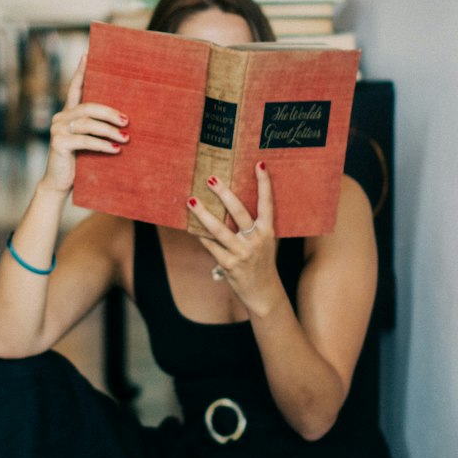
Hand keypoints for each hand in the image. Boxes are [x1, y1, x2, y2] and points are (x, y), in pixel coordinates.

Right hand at [40, 54, 128, 194]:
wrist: (60, 183)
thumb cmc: (79, 162)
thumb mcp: (88, 142)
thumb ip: (97, 129)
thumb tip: (125, 121)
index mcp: (68, 113)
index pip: (74, 88)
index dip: (80, 72)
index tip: (87, 55)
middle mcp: (60, 117)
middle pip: (88, 107)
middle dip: (110, 112)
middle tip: (127, 121)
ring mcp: (57, 129)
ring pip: (88, 123)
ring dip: (110, 130)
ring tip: (126, 138)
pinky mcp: (58, 143)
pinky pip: (85, 140)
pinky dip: (102, 145)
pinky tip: (116, 150)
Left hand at [186, 163, 282, 314]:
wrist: (263, 293)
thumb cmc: (261, 262)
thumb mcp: (264, 242)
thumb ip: (253, 226)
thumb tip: (230, 203)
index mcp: (267, 231)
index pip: (267, 203)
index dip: (264, 184)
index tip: (259, 164)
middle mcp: (256, 240)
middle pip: (238, 212)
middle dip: (224, 194)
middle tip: (210, 179)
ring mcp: (242, 252)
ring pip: (219, 230)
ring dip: (203, 214)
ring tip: (191, 200)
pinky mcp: (229, 264)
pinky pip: (210, 246)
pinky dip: (200, 236)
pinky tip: (190, 226)